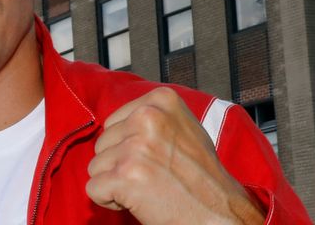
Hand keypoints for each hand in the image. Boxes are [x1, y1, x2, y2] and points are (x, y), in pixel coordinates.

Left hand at [86, 88, 264, 223]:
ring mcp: (135, 146)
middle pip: (102, 143)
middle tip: (151, 176)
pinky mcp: (125, 175)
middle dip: (120, 164)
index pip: (113, 122)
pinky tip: (138, 200)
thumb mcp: (183, 127)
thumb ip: (152, 118)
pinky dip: (109, 200)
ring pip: (95, 166)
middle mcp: (147, 117)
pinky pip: (93, 189)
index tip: (153, 158)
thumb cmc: (202, 176)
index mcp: (161, 100)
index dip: (126, 146)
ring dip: (115, 182)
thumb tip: (117, 124)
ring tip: (147, 187)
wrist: (220, 213)